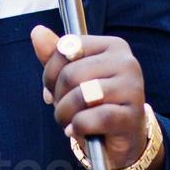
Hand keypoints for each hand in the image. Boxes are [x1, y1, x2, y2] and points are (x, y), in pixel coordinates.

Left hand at [30, 25, 161, 169]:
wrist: (123, 137)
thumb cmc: (94, 103)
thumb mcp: (72, 77)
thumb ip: (55, 55)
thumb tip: (37, 31)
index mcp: (113, 46)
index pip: (66, 48)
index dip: (50, 72)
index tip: (55, 87)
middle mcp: (127, 62)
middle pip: (71, 74)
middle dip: (58, 97)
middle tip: (64, 109)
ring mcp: (132, 88)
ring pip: (81, 95)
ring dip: (65, 114)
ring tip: (70, 121)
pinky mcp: (132, 116)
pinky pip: (91, 119)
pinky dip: (78, 127)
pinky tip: (81, 130)